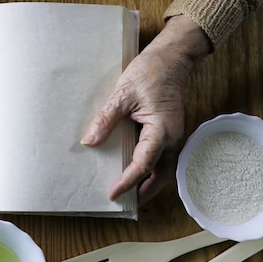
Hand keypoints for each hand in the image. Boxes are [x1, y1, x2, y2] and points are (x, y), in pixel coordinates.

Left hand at [81, 15, 211, 205]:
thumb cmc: (150, 72)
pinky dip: (151, 169)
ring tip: (130, 194)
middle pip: (160, 175)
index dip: (127, 182)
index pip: (144, 165)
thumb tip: (90, 142)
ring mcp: (172, 135)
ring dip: (149, 183)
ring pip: (164, 169)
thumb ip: (107, 119)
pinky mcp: (168, 131)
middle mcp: (172, 137)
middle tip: (124, 203)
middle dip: (144, 192)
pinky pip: (161, 157)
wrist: (171, 58)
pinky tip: (136, 171)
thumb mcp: (123, 94)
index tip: (112, 194)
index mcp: (162, 130)